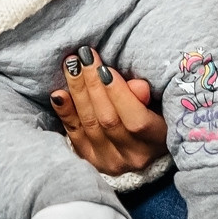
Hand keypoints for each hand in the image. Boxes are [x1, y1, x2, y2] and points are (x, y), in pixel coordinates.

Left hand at [47, 47, 168, 172]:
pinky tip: (58, 94)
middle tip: (83, 57)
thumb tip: (136, 86)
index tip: (104, 68)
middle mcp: (134, 156)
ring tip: (71, 65)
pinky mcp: (90, 160)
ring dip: (77, 91)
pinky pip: (74, 134)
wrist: (139, 141)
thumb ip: (146, 95)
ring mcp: (110, 161)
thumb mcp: (158, 102)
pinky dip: (65, 112)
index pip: (136, 121)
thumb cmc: (154, 111)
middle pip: (107, 120)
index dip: (119, 95)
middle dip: (93, 84)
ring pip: (89, 124)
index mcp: (158, 141)